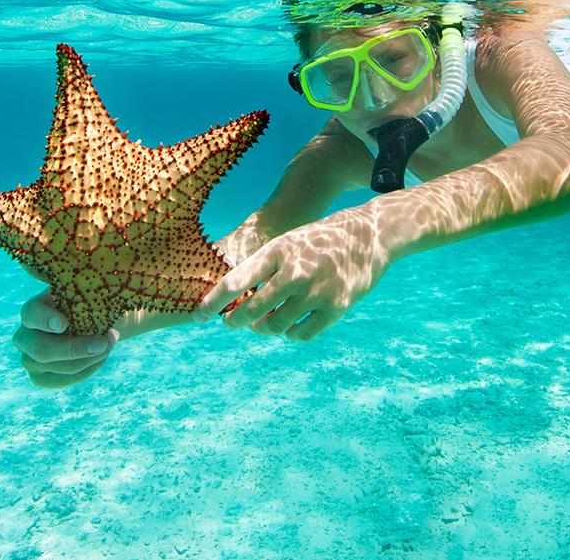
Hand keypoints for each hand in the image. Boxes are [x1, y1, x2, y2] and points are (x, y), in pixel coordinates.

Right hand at [12, 290, 118, 389]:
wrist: (93, 323)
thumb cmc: (89, 303)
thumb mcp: (86, 292)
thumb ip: (85, 288)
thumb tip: (97, 282)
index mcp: (33, 310)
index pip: (32, 314)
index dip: (45, 320)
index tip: (64, 323)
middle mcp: (25, 336)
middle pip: (41, 349)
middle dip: (75, 349)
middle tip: (104, 341)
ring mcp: (30, 360)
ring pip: (56, 368)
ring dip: (88, 359)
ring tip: (110, 344)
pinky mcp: (41, 377)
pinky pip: (62, 381)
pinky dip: (86, 370)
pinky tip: (101, 357)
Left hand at [193, 207, 389, 340]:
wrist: (370, 235)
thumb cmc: (320, 239)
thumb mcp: (288, 243)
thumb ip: (265, 268)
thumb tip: (235, 298)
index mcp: (279, 250)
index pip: (236, 281)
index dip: (213, 301)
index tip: (199, 315)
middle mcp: (295, 272)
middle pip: (252, 310)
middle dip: (235, 321)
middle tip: (230, 322)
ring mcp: (316, 292)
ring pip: (274, 326)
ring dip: (262, 328)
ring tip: (261, 323)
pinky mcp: (335, 308)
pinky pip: (300, 334)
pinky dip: (289, 334)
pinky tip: (288, 325)